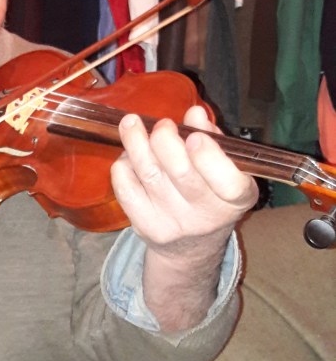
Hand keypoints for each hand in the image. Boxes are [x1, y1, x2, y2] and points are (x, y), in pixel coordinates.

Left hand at [112, 105, 257, 248]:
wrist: (191, 247)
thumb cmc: (211, 195)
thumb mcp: (225, 169)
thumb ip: (213, 139)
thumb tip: (195, 113)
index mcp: (237, 199)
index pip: (229, 183)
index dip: (210, 157)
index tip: (194, 136)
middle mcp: (207, 216)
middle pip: (181, 173)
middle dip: (165, 140)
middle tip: (163, 125)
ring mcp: (174, 224)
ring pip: (149, 175)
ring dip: (136, 143)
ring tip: (132, 123)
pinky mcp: (146, 227)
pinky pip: (126, 190)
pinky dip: (123, 166)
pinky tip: (128, 155)